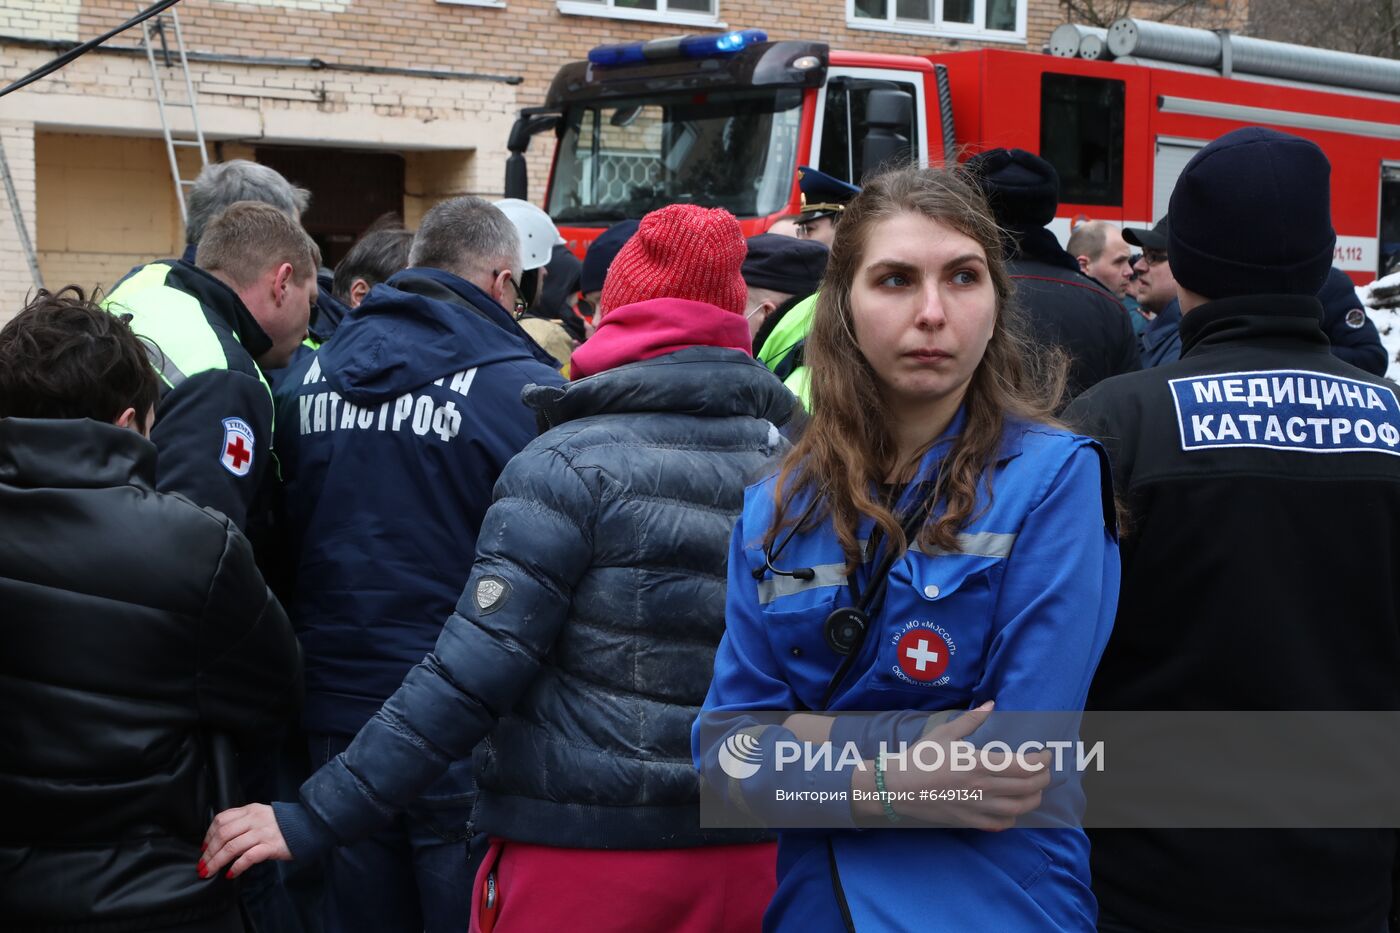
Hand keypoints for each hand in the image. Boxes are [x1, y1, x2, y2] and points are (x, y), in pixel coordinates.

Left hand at [201, 803, 292, 878]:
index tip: (203, 849)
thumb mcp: (261, 816)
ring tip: (210, 872)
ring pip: (232, 847)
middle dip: (209, 852)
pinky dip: (236, 867)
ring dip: (217, 861)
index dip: (208, 836)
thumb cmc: (283, 824)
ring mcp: (263, 832)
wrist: (309, 826)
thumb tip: (222, 838)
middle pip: (223, 835)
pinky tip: (231, 874)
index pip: (221, 820)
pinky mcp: (271, 846)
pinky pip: (248, 857)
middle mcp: (255, 819)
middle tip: (203, 865)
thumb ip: (244, 822)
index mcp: (250, 810)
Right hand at [855, 701, 1052, 830]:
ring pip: (1020, 808)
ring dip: (1033, 798)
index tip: (1046, 754)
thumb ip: (971, 720)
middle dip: (1043, 778)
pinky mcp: (970, 821)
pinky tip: (1013, 807)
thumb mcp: (944, 733)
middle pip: (1027, 787)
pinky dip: (1014, 816)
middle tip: (1045, 770)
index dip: (1041, 761)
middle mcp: (984, 789)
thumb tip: (990, 703)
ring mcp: (978, 808)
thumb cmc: (921, 758)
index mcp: (979, 764)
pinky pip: (1002, 823)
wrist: (899, 788)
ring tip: (1035, 788)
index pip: (1023, 766)